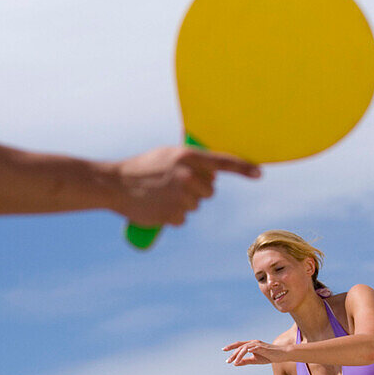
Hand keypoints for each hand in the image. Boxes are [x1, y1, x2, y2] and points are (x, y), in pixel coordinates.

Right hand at [114, 146, 259, 226]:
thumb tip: (212, 172)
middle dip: (197, 190)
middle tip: (175, 185)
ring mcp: (181, 197)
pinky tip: (157, 207)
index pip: (223, 162)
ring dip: (182, 203)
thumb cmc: (142, 168)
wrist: (114, 184)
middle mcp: (188, 176)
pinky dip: (172, 215)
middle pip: (209, 191)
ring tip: (160, 195)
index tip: (259, 173)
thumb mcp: (167, 156)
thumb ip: (190, 162)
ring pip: (195, 205)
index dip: (244, 168)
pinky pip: (182, 218)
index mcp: (187, 157)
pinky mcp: (173, 214)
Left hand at [223, 339, 285, 365]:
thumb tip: (235, 364)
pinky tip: (246, 353)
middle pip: (240, 346)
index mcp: (251, 345)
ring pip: (245, 348)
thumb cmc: (268, 357)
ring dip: (239, 355)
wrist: (281, 355)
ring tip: (234, 361)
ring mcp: (258, 344)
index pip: (239, 344)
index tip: (224, 350)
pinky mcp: (264, 348)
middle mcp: (253, 343)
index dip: (231, 346)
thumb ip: (245, 361)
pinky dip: (250, 350)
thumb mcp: (255, 360)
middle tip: (228, 361)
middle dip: (233, 354)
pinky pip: (255, 348)